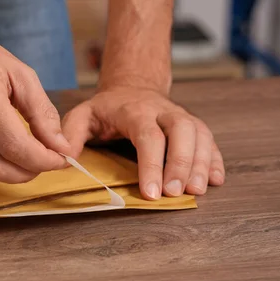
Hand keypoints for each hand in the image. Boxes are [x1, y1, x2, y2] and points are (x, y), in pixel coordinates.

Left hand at [62, 86, 224, 199]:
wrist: (133, 87)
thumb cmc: (107, 109)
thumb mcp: (83, 115)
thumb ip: (71, 134)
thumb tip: (63, 158)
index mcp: (135, 110)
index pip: (148, 135)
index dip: (151, 163)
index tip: (150, 191)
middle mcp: (163, 110)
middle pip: (182, 130)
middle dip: (182, 162)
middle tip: (177, 193)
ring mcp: (181, 116)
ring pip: (200, 134)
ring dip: (202, 163)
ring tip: (198, 191)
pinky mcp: (194, 126)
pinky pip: (210, 140)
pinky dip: (215, 159)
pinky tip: (216, 180)